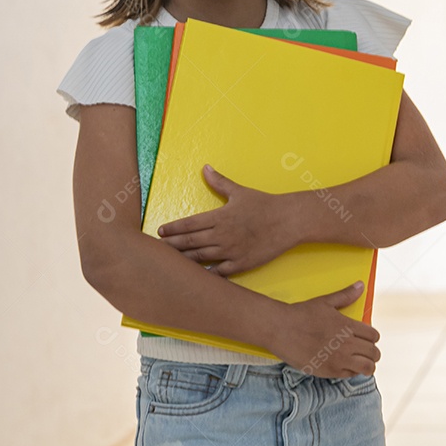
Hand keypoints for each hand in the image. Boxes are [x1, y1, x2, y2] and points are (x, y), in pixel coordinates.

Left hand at [157, 164, 297, 276]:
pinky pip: (219, 273)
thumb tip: (205, 168)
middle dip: (172, 246)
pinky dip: (206, 275)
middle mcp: (222, 235)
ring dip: (183, 260)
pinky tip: (195, 278)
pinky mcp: (241, 264)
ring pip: (200, 258)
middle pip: (190, 242)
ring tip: (169, 263)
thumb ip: (219, 182)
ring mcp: (231, 251)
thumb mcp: (239, 191)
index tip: (160, 232)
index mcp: (219, 216)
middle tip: (156, 249)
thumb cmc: (264, 204)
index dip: (173, 229)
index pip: (189, 224)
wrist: (288, 220)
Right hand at [271, 282, 380, 377]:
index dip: (372, 337)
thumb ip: (346, 296)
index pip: (373, 336)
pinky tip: (343, 364)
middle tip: (365, 351)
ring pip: (367, 368)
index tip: (367, 339)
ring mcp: (339, 360)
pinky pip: (350, 375)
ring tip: (360, 362)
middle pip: (374, 353)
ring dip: (367, 365)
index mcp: (348, 326)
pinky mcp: (329, 372)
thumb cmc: (301, 314)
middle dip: (372, 352)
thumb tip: (360, 285)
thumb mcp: (325, 302)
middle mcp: (347, 344)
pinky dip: (350, 371)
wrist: (280, 329)